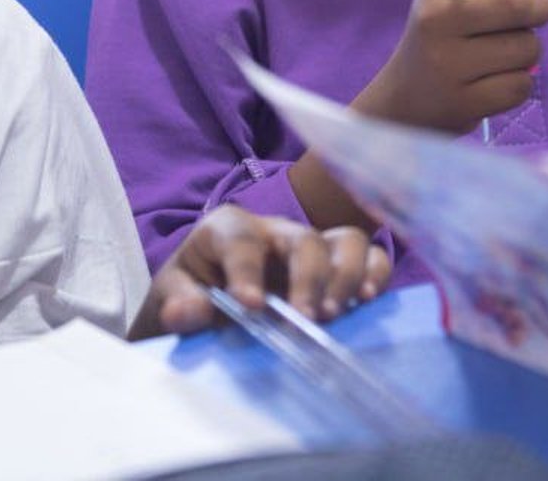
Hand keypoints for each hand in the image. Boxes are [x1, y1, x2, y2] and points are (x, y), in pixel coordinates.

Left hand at [128, 205, 391, 339]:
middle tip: (305, 317)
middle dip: (308, 277)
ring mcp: (310, 248)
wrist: (206, 302)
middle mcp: (275, 231)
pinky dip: (375, 275)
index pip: (242, 239)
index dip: (246, 269)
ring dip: (347, 276)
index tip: (250, 305)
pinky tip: (366, 302)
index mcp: (228, 229)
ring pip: (345, 240)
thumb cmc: (190, 292)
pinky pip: (369, 258)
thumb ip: (178, 302)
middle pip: (303, 238)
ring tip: (334, 313)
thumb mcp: (173, 295)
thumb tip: (184, 312)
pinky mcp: (336, 268)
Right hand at [355, 0, 547, 132]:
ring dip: (527, 49)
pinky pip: (521, 85)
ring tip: (503, 52)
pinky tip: (494, 80)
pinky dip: (517, 83)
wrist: (406, 100)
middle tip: (532, 14)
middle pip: (519, 1)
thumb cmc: (441, 34)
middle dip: (540, 6)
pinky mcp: (465, 103)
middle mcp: (436, 21)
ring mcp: (448, 65)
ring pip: (527, 46)